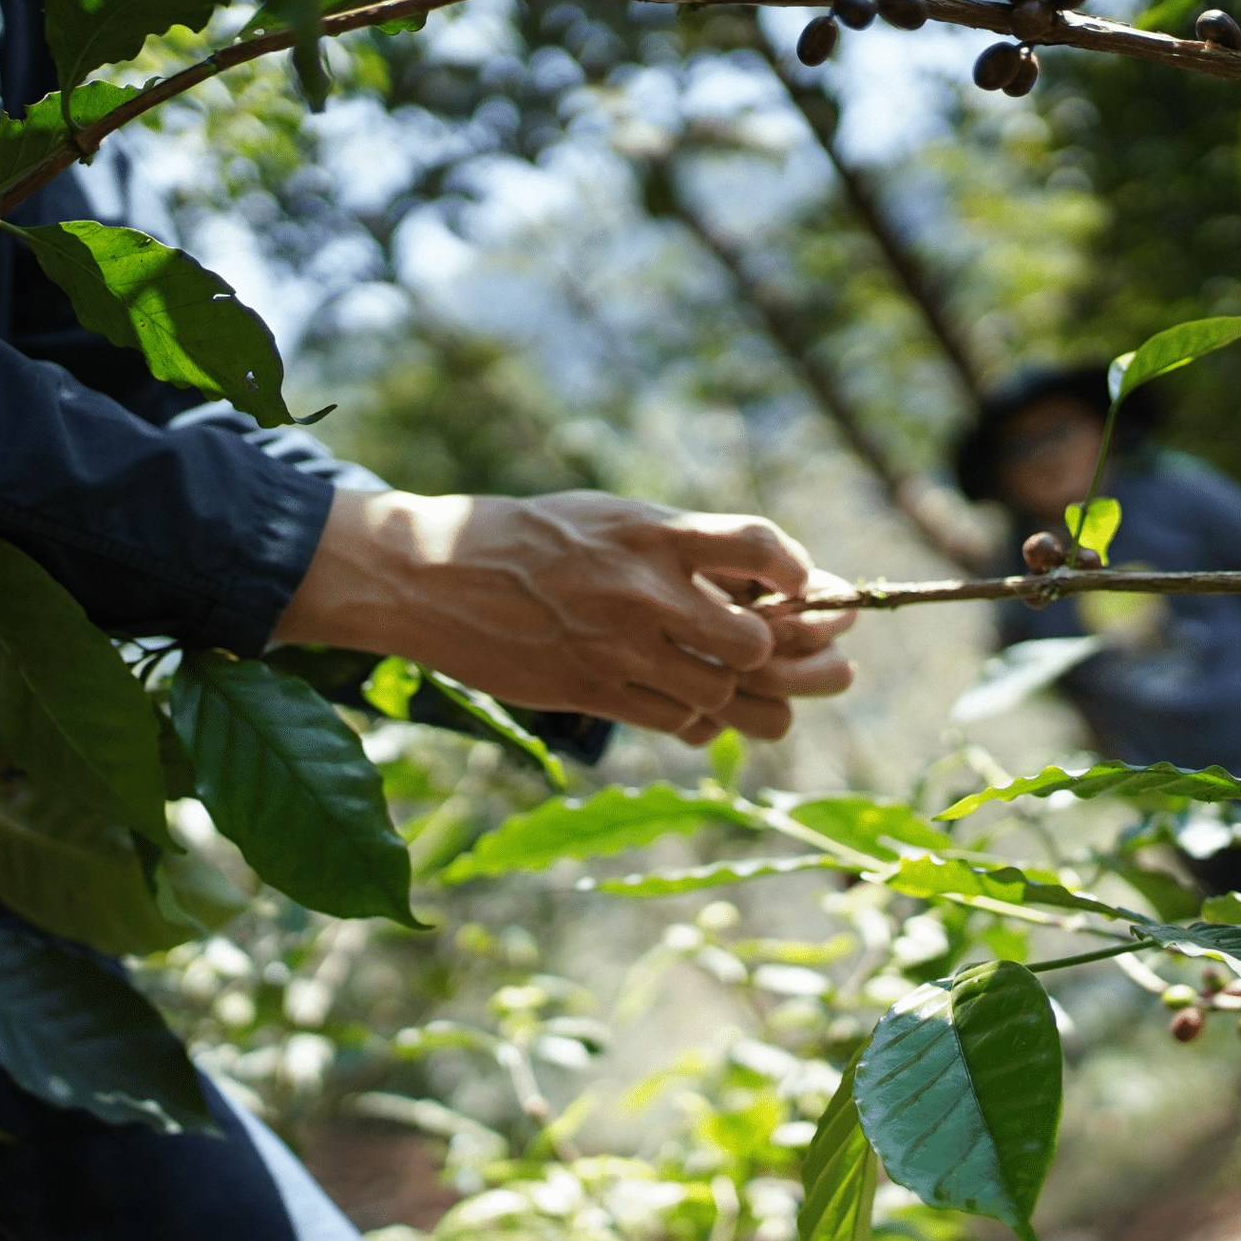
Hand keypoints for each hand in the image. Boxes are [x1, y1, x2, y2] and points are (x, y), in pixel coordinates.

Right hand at [273, 488, 857, 742]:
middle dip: (781, 655)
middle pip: (756, 642)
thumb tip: (770, 579)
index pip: (760, 548)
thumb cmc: (534, 540)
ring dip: (749, 700)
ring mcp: (617, 645)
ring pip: (723, 694)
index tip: (807, 587)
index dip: (801, 573)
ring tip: (750, 693)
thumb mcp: (611, 517)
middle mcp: (643, 588)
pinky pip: (677, 723)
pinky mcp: (591, 690)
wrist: (433, 573)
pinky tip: (694, 710)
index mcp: (653, 530)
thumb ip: (684, 546)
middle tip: (783, 655)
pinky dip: (699, 723)